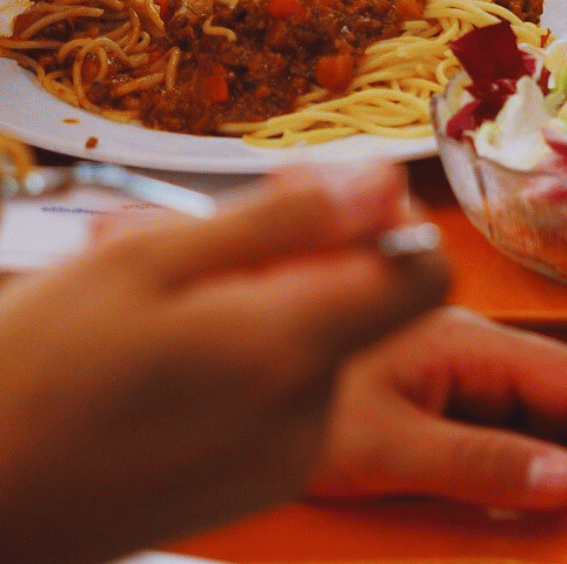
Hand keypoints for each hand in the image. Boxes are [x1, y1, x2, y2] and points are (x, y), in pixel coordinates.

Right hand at [0, 161, 448, 563]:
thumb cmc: (34, 372)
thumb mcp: (150, 259)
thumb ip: (286, 221)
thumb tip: (387, 183)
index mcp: (291, 349)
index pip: (426, 273)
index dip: (386, 224)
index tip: (322, 202)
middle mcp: (308, 413)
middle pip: (363, 303)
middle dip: (304, 259)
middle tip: (204, 244)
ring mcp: (286, 458)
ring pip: (320, 345)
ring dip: (265, 308)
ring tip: (165, 310)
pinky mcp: (259, 485)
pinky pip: (288, 396)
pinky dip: (249, 361)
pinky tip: (170, 360)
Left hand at [306, 307, 566, 519]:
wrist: (213, 392)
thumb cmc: (284, 403)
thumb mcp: (383, 447)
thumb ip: (478, 464)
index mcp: (473, 345)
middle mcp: (474, 360)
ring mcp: (454, 389)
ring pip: (533, 436)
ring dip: (543, 488)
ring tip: (529, 541)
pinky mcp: (430, 419)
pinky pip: (489, 456)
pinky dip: (500, 496)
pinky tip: (484, 529)